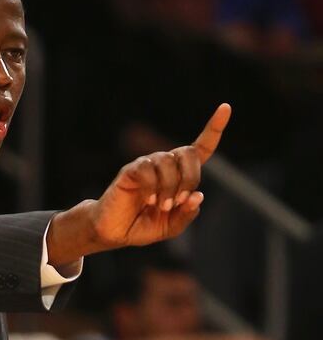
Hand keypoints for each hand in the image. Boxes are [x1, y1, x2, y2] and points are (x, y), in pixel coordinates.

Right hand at [90, 103, 230, 247]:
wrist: (114, 231)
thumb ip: (187, 214)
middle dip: (191, 178)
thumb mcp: (172, 226)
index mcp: (179, 175)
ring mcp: (146, 165)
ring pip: (169, 162)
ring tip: (160, 206)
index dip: (214, 129)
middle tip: (180, 201)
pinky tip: (147, 200)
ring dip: (170, 188)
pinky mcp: (130, 170)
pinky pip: (148, 169)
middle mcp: (164, 165)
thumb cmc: (142, 225)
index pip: (200, 148)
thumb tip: (198, 195)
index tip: (225, 107)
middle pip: (188, 152)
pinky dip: (153, 188)